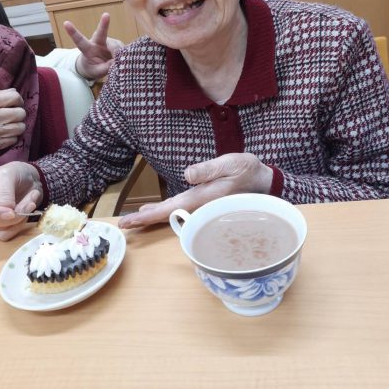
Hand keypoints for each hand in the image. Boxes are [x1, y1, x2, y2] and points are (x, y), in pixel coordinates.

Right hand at [0, 89, 25, 153]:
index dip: (18, 100)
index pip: (15, 97)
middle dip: (18, 114)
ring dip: (17, 126)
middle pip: (21, 113)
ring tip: (9, 125)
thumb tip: (14, 92)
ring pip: (21, 128)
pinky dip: (11, 137)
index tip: (14, 104)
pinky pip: (14, 140)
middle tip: (12, 116)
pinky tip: (3, 134)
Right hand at [0, 162, 41, 240]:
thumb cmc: (15, 173)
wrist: (27, 178)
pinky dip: (21, 224)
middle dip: (13, 216)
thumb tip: (7, 214)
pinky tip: (27, 209)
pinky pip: (6, 234)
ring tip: (31, 202)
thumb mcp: (9, 175)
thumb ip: (6, 194)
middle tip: (30, 202)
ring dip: (20, 219)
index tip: (12, 213)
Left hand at [63, 12, 123, 80]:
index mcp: (87, 48)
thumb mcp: (96, 72)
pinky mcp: (118, 43)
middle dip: (104, 23)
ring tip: (117, 64)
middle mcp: (97, 41)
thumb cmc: (93, 67)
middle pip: (101, 33)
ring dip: (119, 56)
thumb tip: (116, 61)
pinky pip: (123, 50)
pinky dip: (124, 56)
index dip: (73, 32)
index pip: (79, 40)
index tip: (66, 23)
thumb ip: (105, 68)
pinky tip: (122, 60)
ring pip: (116, 47)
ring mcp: (109, 41)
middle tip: (106, 15)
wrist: (98, 64)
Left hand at [118, 153, 272, 228]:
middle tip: (124, 225)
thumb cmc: (247, 171)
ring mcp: (201, 207)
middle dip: (146, 220)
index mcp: (201, 198)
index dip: (148, 216)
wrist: (264, 182)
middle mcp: (199, 206)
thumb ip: (209, 169)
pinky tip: (156, 210)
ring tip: (136, 218)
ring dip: (154, 216)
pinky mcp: (204, 203)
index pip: (169, 209)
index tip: (129, 223)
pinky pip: (180, 211)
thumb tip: (187, 174)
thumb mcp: (230, 164)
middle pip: (167, 215)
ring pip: (173, 214)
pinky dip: (165, 211)